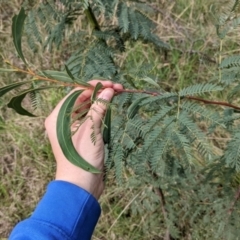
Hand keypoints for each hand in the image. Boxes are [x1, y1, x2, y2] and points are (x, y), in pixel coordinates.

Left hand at [45, 80, 122, 198]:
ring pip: (87, 107)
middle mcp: (62, 119)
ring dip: (101, 100)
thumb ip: (99, 107)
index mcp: (58, 116)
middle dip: (99, 92)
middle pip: (82, 99)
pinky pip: (90, 116)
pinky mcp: (80, 133)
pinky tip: (110, 105)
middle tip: (117, 88)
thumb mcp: (91, 130)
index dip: (93, 86)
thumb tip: (109, 90)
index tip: (110, 84)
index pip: (76, 93)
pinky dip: (100, 110)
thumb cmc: (82, 157)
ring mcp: (71, 126)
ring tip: (117, 93)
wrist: (81, 184)